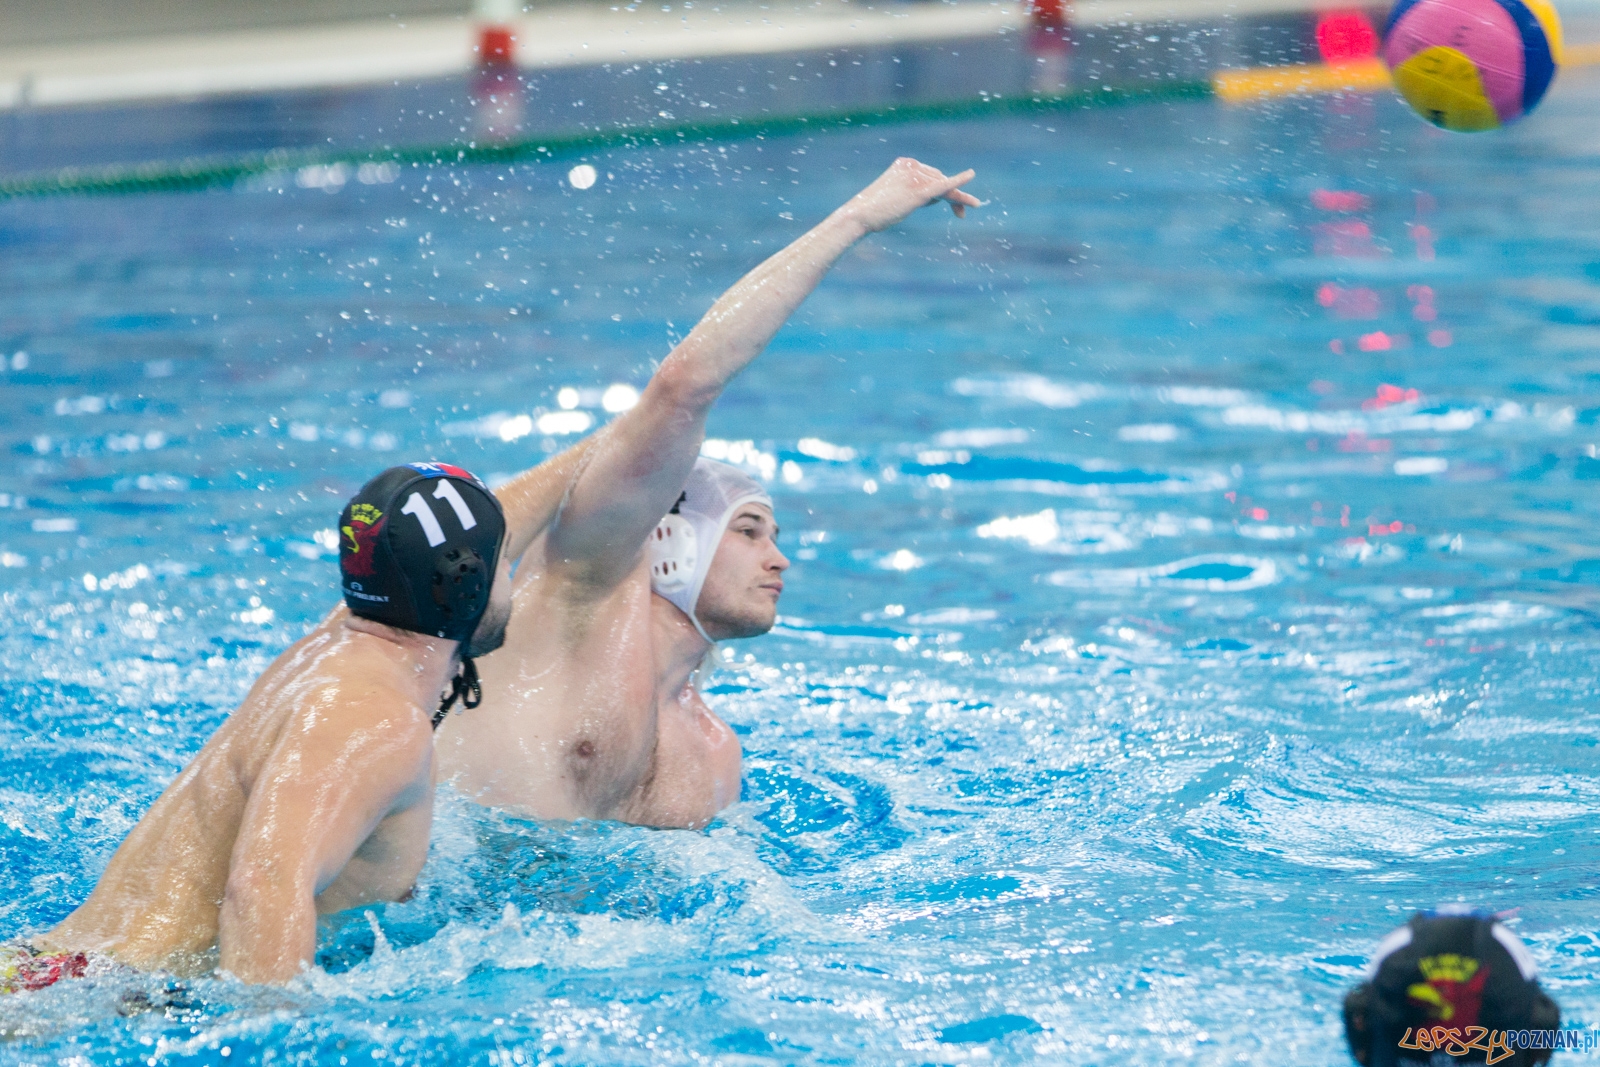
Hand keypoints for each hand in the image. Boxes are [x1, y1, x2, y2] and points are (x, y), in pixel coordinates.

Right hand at [838, 157, 980, 233]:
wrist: (859, 216)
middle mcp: (912, 166)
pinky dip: (958, 181)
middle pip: (940, 179)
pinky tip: (971, 175)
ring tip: (969, 209)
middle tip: (962, 213)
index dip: (940, 191)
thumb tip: (934, 197)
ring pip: (944, 186)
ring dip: (956, 199)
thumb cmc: (873, 211)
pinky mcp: (918, 191)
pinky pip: (944, 186)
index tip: (949, 205)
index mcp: (905, 163)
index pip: (931, 175)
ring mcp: (915, 177)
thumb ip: (914, 192)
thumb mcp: (895, 197)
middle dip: (952, 196)